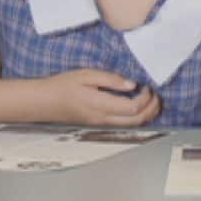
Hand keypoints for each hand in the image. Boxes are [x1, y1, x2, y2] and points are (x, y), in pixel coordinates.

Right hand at [40, 69, 160, 126]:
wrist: (44, 102)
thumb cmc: (63, 85)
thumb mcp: (86, 75)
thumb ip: (111, 79)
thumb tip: (132, 84)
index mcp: (100, 105)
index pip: (133, 108)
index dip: (146, 98)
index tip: (147, 85)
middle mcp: (103, 119)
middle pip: (137, 120)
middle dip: (152, 109)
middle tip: (156, 95)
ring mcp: (101, 124)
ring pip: (132, 125)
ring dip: (147, 114)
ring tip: (152, 100)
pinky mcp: (99, 124)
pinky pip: (124, 124)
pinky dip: (137, 117)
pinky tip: (138, 105)